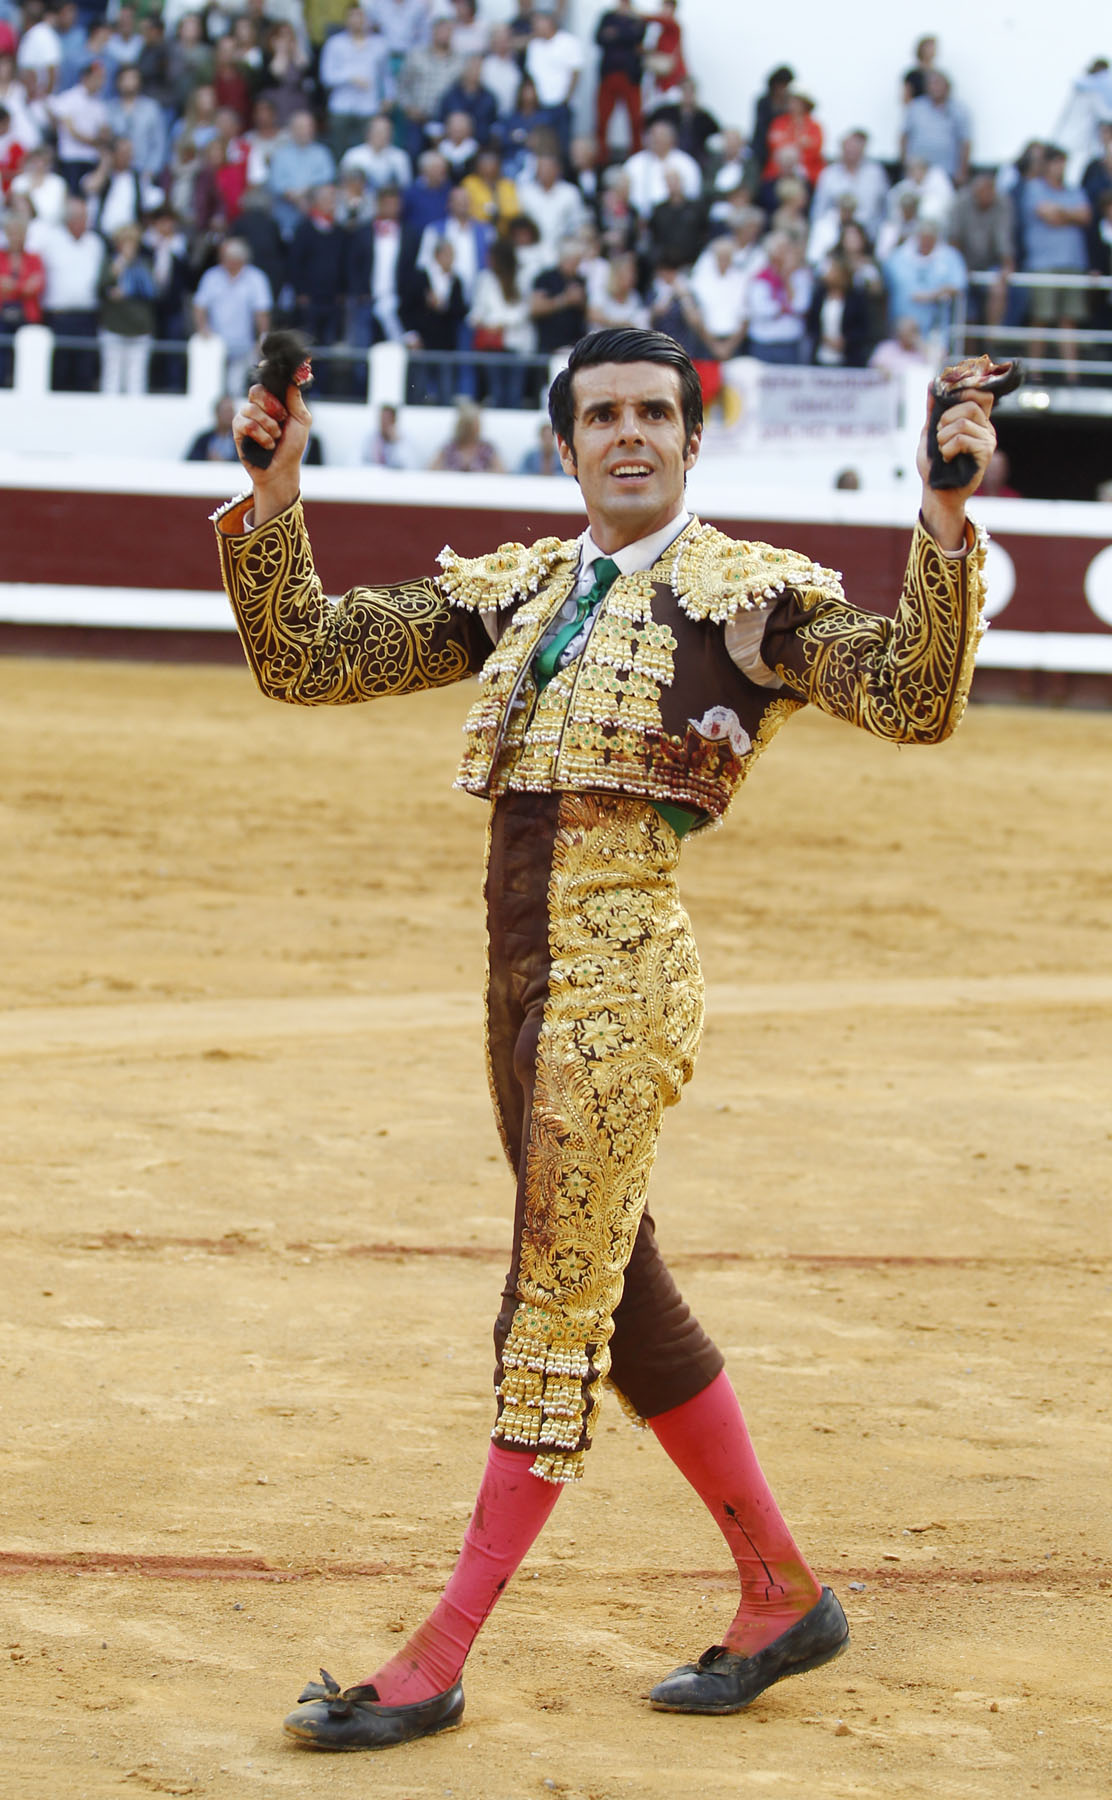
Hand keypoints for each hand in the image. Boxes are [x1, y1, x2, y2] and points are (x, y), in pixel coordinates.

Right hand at [233, 378, 312, 524]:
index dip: (268, 376)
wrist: (282, 470)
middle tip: (282, 419)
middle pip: (256, 390)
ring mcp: (247, 417)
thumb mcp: (301, 420)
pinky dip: (261, 435)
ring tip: (276, 438)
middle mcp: (259, 407)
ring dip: (269, 426)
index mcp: (274, 401)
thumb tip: (293, 377)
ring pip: (251, 408)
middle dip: (272, 405)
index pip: (267, 382)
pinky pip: (246, 423)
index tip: (269, 368)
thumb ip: (295, 399)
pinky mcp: (238, 430)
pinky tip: (267, 445)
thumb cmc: (292, 447)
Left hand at [916, 385, 995, 550]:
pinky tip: (948, 457)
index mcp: (977, 420)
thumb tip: (932, 383)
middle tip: (939, 435)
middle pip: (971, 405)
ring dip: (943, 437)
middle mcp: (986, 428)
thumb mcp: (930, 432)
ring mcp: (988, 440)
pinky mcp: (985, 453)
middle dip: (946, 419)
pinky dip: (948, 448)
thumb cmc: (935, 465)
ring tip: (942, 450)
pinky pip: (963, 439)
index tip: (948, 398)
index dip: (966, 391)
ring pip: (963, 423)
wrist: (937, 492)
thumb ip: (933, 410)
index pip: (982, 394)